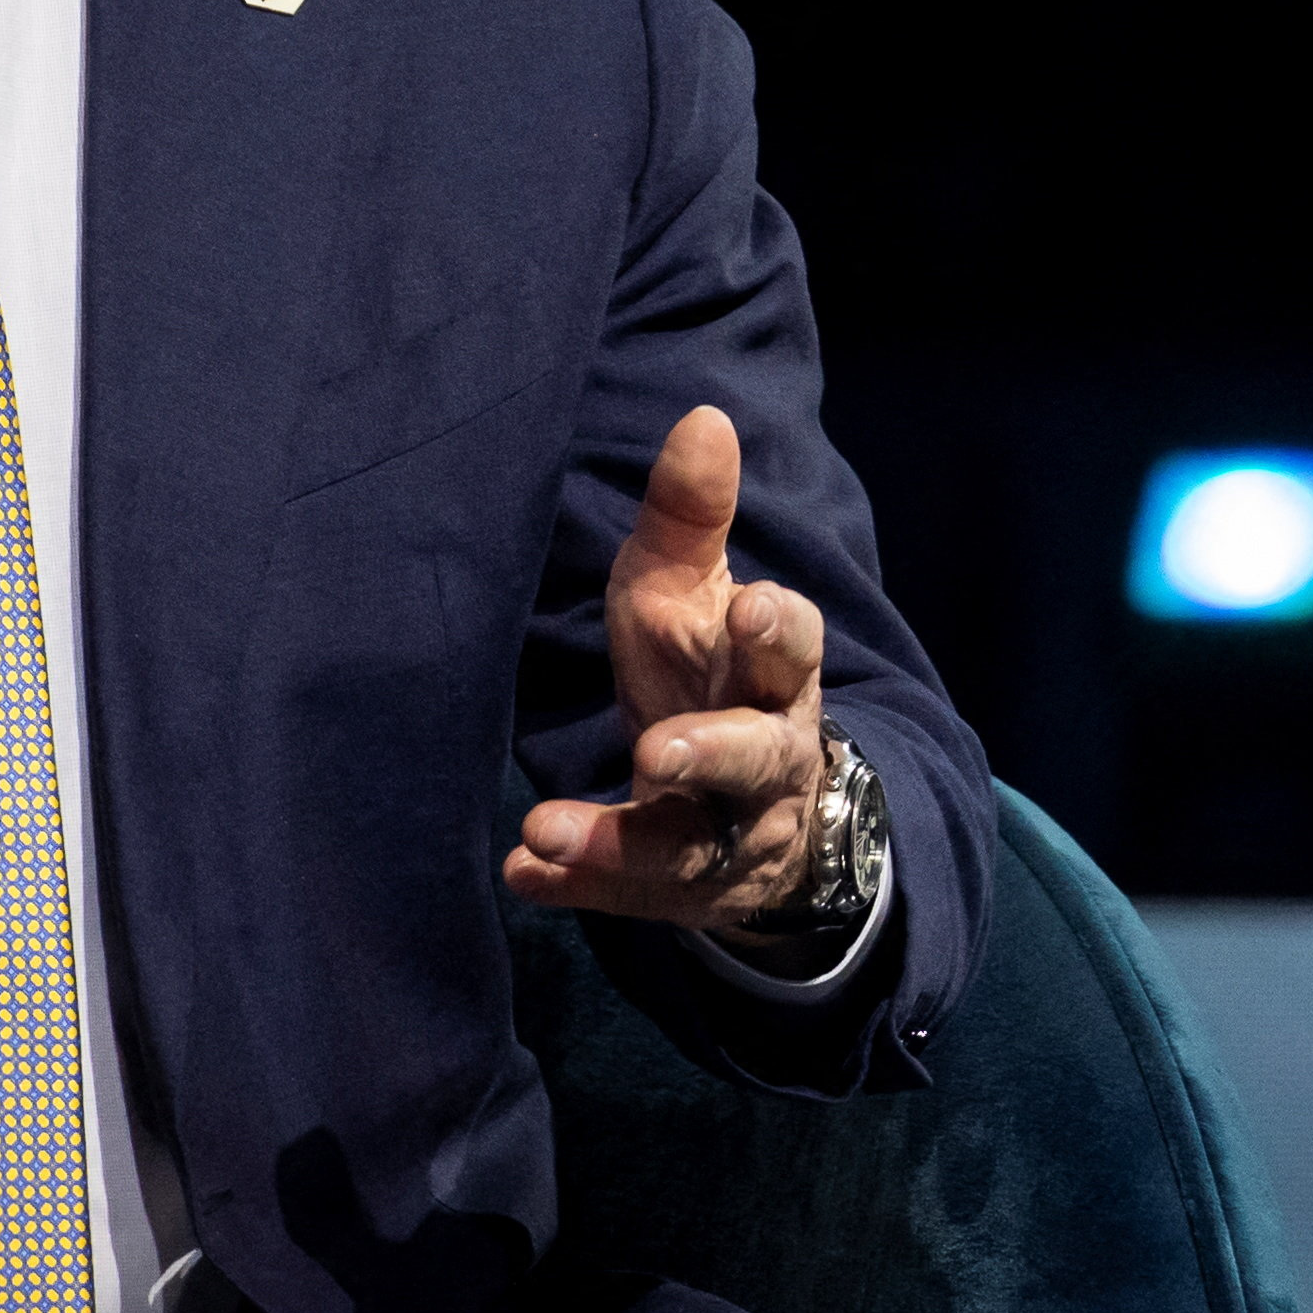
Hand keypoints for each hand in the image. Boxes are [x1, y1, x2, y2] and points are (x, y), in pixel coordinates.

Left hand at [503, 406, 834, 953]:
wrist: (764, 810)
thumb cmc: (709, 672)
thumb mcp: (696, 594)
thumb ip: (692, 517)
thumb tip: (704, 416)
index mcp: (772, 673)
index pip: (792, 647)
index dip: (776, 632)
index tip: (750, 611)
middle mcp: (767, 758)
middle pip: (754, 755)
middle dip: (711, 753)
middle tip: (655, 749)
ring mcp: (727, 836)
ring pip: (688, 846)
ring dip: (617, 842)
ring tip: (543, 832)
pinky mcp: (681, 891)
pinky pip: (631, 896)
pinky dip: (577, 885)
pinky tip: (520, 873)